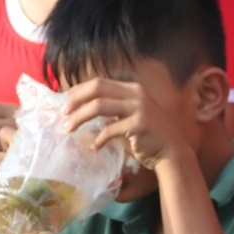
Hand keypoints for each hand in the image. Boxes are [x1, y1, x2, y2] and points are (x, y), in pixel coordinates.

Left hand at [61, 77, 184, 168]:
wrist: (171, 151)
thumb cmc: (147, 136)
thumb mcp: (128, 118)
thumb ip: (110, 113)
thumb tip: (80, 114)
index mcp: (132, 88)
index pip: (99, 82)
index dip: (79, 90)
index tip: (64, 101)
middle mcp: (135, 94)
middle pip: (97, 88)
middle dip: (76, 99)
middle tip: (62, 113)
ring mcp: (139, 108)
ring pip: (99, 106)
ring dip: (80, 118)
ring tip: (68, 129)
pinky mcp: (139, 124)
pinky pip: (110, 130)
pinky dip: (98, 139)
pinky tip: (94, 147)